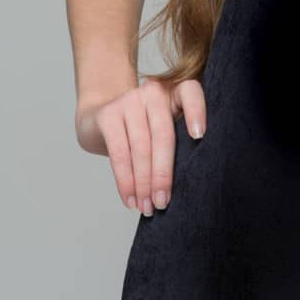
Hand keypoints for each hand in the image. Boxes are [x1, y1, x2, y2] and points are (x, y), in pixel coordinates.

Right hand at [75, 77, 206, 216]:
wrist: (100, 119)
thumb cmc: (144, 132)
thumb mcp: (165, 130)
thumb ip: (180, 144)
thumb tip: (193, 185)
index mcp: (174, 93)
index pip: (190, 92)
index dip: (196, 111)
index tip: (199, 136)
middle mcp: (152, 92)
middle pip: (163, 134)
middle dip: (163, 174)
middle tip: (162, 202)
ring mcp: (129, 100)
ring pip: (140, 148)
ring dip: (143, 183)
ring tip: (146, 207)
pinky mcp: (108, 115)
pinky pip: (120, 153)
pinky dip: (125, 180)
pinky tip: (129, 198)